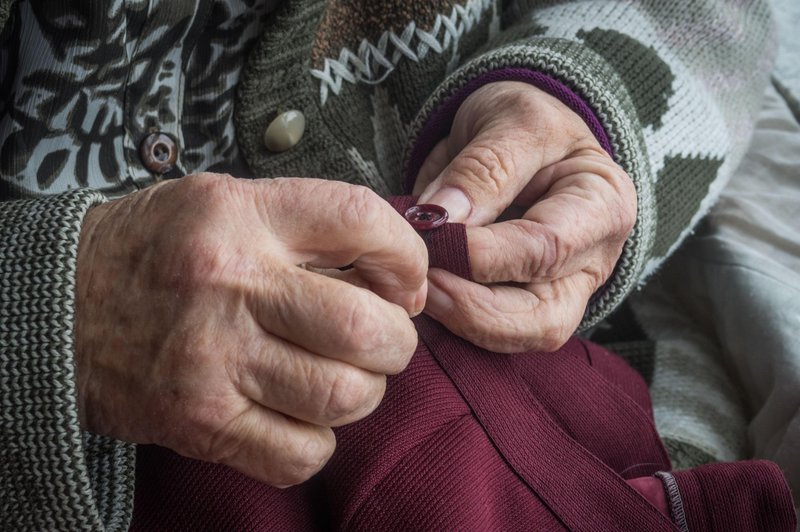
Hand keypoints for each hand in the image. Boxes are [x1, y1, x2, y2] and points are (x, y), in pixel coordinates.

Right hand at [74, 174, 426, 486]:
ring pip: (345, 396)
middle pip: (368, 327)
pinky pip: (301, 453)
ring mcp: (214, 359)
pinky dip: (318, 440)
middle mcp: (231, 285)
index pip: (360, 219)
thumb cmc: (155, 250)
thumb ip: (309, 226)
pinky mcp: (200, 421)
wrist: (56, 303)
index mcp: (241, 216)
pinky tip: (300, 414)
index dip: (406, 255)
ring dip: (363, 390)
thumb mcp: (226, 203)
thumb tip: (392, 274)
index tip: (403, 280)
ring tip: (338, 374)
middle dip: (397, 339)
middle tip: (380, 337)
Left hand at [414, 81, 635, 352]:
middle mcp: (591, 260)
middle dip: (475, 310)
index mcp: (602, 205)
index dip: (483, 255)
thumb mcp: (512, 120)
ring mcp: (563, 289)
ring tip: (420, 289)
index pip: (547, 248)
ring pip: (523, 337)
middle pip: (545, 316)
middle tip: (422, 283)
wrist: (516, 135)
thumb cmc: (524, 121)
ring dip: (464, 323)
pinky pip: (497, 333)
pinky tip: (428, 295)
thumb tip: (442, 219)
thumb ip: (483, 168)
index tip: (429, 242)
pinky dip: (458, 322)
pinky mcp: (528, 303)